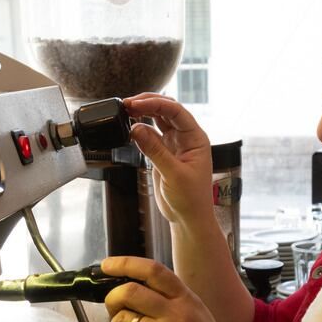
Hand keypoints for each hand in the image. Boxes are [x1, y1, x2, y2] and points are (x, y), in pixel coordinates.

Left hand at [101, 255, 246, 321]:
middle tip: (113, 306)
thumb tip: (136, 287)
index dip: (125, 264)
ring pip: (123, 320)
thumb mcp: (199, 316)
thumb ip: (173, 300)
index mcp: (188, 301)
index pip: (153, 271)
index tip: (107, 266)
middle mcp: (177, 315)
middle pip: (130, 292)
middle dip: (113, 298)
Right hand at [124, 94, 214, 226]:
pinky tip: (129, 127)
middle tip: (127, 104)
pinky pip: (151, 134)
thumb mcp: (173, 174)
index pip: (176, 112)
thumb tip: (136, 129)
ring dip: (142, 113)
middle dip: (147, 103)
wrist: (189, 218)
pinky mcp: (164, 153)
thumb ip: (155, 151)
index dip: (155, 104)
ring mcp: (174, 144)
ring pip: (158, 120)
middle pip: (166, 110)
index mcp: (196, 138)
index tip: (135, 104)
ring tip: (125, 111)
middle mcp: (186, 137)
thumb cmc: (191, 199)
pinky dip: (139, 129)